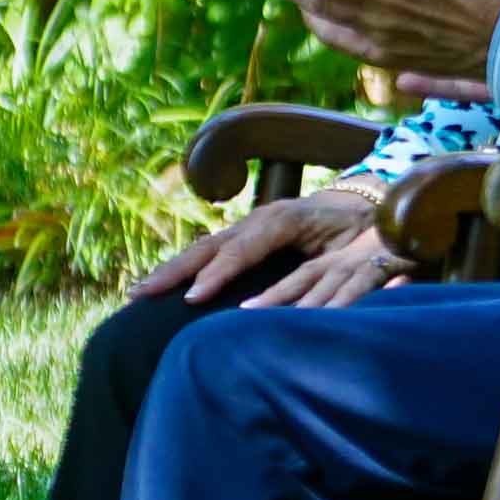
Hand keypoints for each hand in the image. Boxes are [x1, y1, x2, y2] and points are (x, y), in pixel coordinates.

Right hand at [130, 186, 369, 304]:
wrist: (360, 201)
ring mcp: (248, 227)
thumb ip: (321, 257)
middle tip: (140, 294)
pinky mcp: (247, 236)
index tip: (192, 298)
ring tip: (138, 291)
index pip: (237, 251)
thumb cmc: (352, 225)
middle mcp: (256, 222)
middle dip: (173, 272)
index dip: (216, 274)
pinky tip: (163, 284)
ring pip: (202, 250)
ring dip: (170, 271)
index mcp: (277, 222)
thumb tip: (300, 289)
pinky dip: (184, 268)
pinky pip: (209, 252)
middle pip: (207, 248)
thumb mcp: (344, 239)